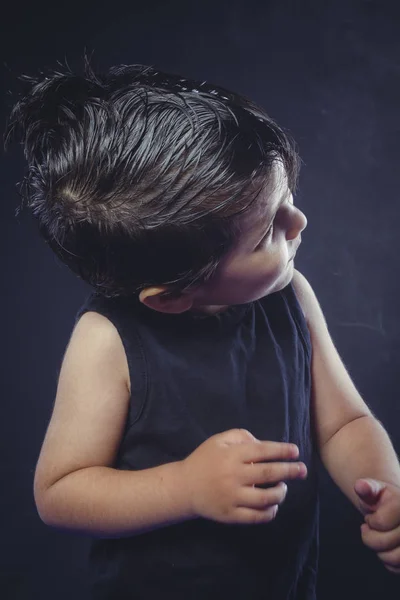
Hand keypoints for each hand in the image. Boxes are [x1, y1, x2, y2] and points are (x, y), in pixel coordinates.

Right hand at [181, 428, 306, 524]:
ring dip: (280, 493)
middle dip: (290, 471)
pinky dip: (269, 512)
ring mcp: (232, 497)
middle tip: (303, 470)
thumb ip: (241, 436)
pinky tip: (273, 506)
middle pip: (269, 473)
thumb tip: (262, 444)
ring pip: (266, 498)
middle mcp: (234, 476)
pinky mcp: (231, 515)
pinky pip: (256, 517)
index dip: (282, 450)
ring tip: (284, 487)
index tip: (295, 451)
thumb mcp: (218, 440)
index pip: (263, 451)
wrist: (184, 487)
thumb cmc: (204, 460)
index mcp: (231, 455)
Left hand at [355, 478, 399, 573]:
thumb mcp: (373, 490)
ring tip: (379, 539)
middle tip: (371, 529)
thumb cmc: (382, 500)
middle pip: (386, 542)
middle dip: (371, 537)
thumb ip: (367, 488)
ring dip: (380, 551)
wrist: (393, 511)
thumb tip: (360, 486)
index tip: (372, 517)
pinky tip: (388, 548)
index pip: (382, 522)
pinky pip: (397, 568)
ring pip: (395, 558)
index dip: (372, 521)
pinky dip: (388, 561)